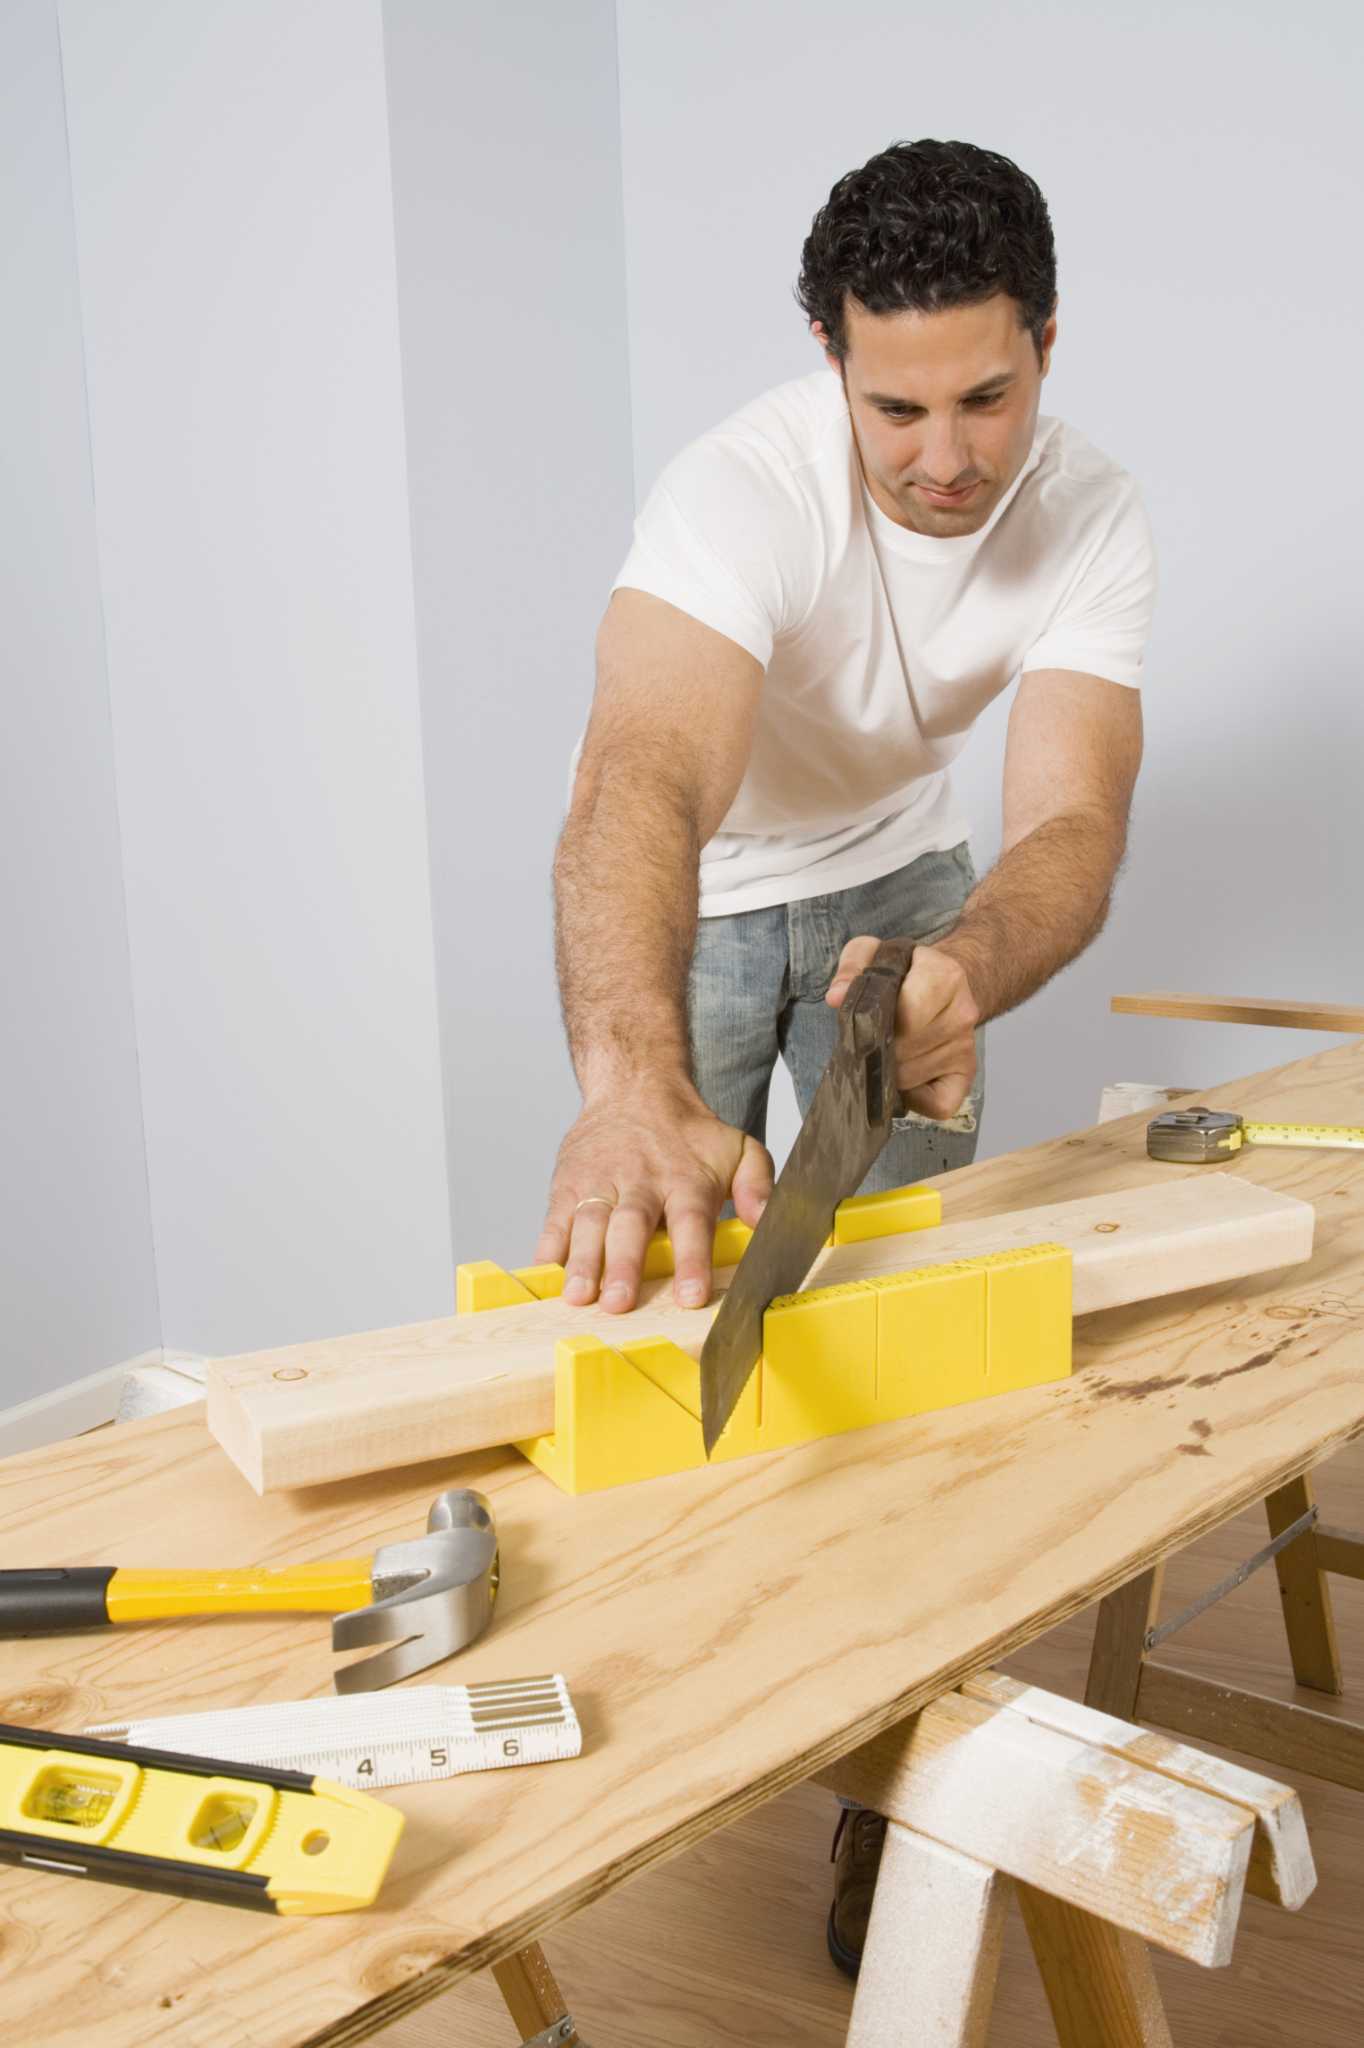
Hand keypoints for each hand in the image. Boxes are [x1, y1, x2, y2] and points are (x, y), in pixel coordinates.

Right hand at [535, 1079, 773, 1313]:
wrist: (636, 1087)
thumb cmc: (688, 1135)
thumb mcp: (738, 1149)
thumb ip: (758, 1185)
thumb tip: (766, 1221)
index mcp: (685, 1179)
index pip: (691, 1222)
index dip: (691, 1260)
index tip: (690, 1296)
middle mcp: (641, 1181)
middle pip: (632, 1225)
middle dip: (624, 1265)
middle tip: (618, 1303)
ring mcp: (601, 1181)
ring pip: (590, 1222)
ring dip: (582, 1260)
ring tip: (578, 1296)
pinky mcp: (568, 1183)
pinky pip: (556, 1217)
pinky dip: (548, 1246)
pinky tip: (544, 1274)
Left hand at [826, 938, 979, 1120]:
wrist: (946, 981)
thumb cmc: (906, 971)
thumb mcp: (875, 953)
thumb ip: (852, 967)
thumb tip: (836, 997)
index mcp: (945, 977)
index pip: (908, 1013)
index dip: (877, 1022)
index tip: (865, 1019)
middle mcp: (962, 1014)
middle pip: (904, 1051)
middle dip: (877, 1050)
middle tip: (868, 1039)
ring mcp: (966, 1046)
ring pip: (912, 1078)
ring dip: (889, 1073)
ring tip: (884, 1052)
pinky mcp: (966, 1073)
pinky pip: (939, 1105)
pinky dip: (915, 1099)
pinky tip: (904, 1077)